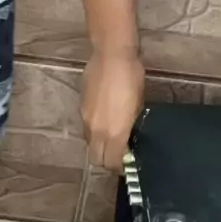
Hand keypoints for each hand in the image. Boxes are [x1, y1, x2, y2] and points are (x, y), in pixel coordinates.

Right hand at [80, 51, 144, 171]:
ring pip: (90, 143)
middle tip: (120, 155)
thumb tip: (129, 135)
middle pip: (97, 158)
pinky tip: (105, 120)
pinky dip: (95, 131)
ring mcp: (86, 118)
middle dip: (108, 161)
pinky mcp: (81, 107)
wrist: (110, 54)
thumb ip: (131, 125)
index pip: (112, 162)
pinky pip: (87, 128)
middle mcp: (96, 130)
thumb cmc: (132, 76)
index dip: (120, 168)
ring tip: (113, 138)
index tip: (129, 163)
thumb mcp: (139, 103)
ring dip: (100, 146)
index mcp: (114, 132)